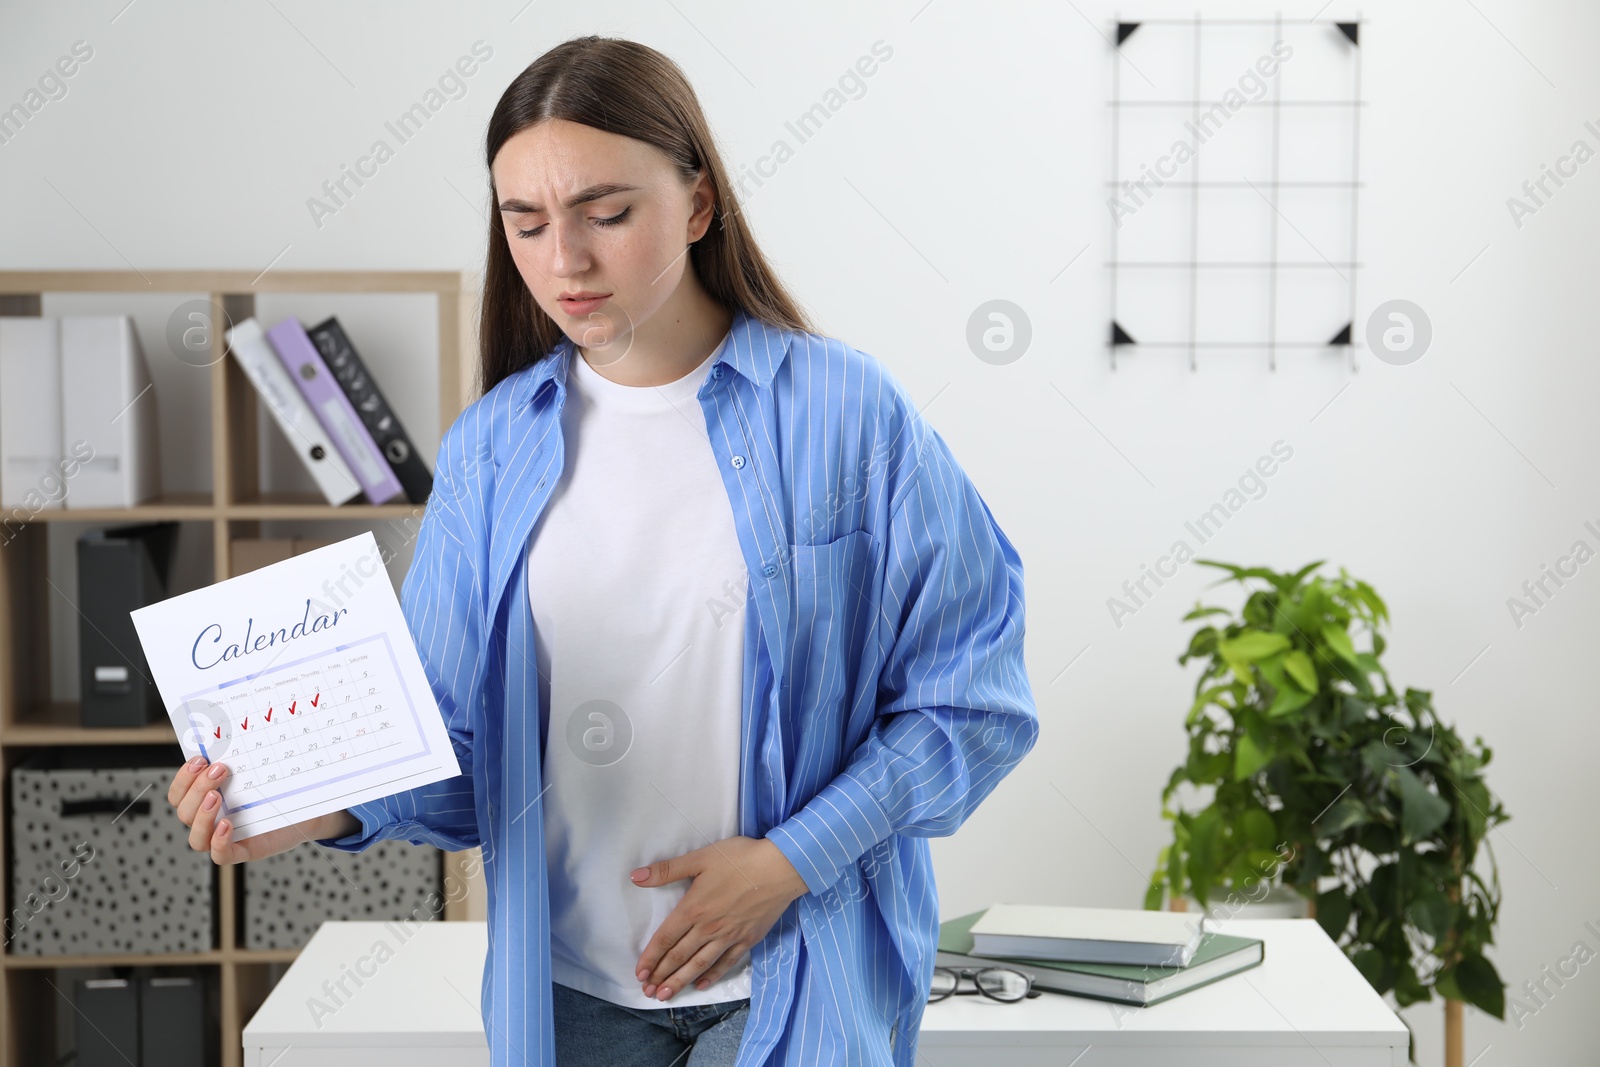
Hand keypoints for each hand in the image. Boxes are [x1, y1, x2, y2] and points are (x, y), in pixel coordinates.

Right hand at [165, 755, 355, 864]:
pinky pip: (220, 855)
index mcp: (209, 798)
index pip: (179, 793)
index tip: (200, 759)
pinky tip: (226, 825)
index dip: (183, 779)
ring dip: (201, 815)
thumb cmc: (280, 788)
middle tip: (219, 770)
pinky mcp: (244, 851)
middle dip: (197, 789)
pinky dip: (218, 842)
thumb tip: (233, 730)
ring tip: (217, 797)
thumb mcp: (259, 769)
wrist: (310, 808)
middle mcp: (213, 819)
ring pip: (196, 837)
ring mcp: (226, 837)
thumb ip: (242, 758)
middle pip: (184, 812)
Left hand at [630, 836, 808, 1000]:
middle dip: (661, 975)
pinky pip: (726, 963)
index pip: (665, 938)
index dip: (650, 957)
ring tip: (666, 995)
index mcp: (694, 908)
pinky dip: (712, 976)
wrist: (781, 868)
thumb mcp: (701, 858)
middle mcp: (708, 928)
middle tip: (648, 992)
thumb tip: (636, 877)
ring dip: (680, 981)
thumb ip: (668, 870)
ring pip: (699, 964)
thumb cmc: (740, 859)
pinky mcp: (747, 940)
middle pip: (679, 956)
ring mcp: (729, 937)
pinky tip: (701, 985)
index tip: (639, 973)